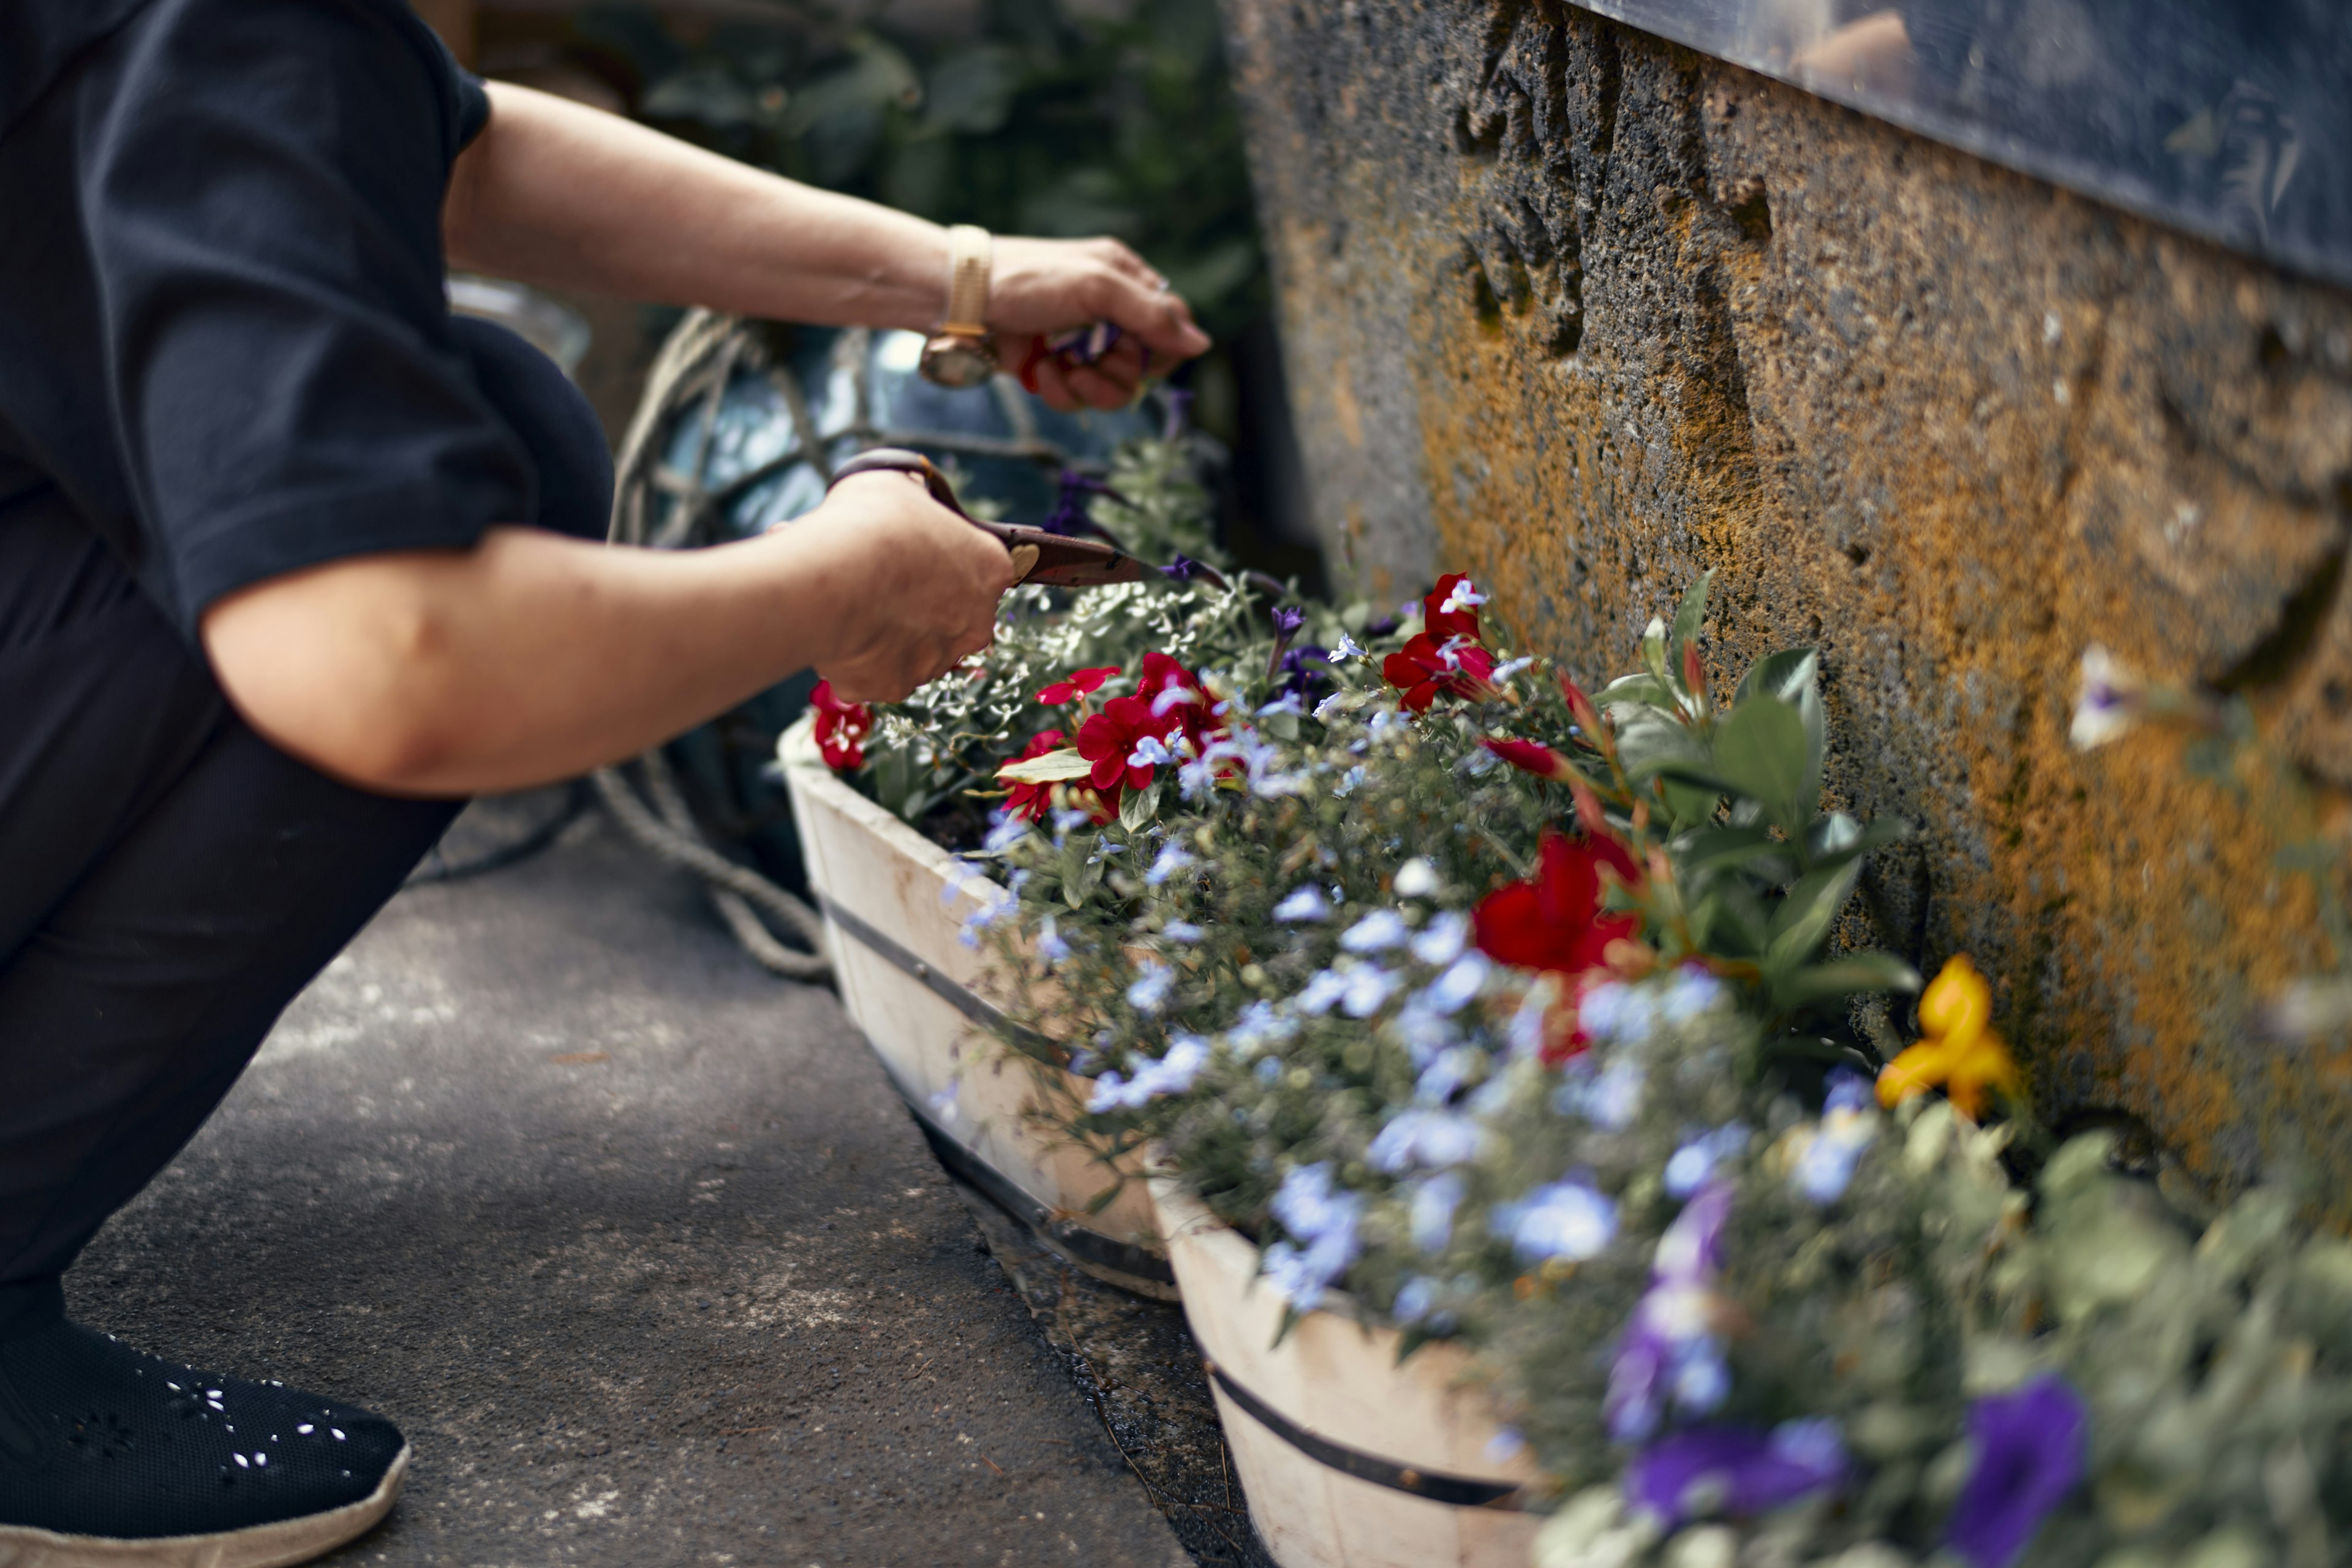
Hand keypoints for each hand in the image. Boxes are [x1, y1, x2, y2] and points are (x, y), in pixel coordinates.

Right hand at [803, 471, 1018, 702]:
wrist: (827, 577)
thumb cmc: (869, 523)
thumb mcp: (901, 487)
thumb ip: (917, 502)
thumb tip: (910, 500)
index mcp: (991, 569)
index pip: (982, 567)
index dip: (946, 559)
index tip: (916, 554)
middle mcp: (975, 623)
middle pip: (953, 615)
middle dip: (922, 604)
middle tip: (881, 582)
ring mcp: (935, 661)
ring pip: (915, 648)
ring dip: (889, 632)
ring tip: (851, 603)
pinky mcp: (891, 686)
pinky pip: (875, 671)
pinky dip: (857, 656)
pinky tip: (837, 628)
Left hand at [985, 236, 1211, 411]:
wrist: (955, 298)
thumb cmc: (1025, 279)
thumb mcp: (1095, 287)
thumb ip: (1151, 315)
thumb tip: (1201, 344)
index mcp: (1123, 279)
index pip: (1170, 325)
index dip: (1161, 350)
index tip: (1138, 354)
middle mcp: (1105, 311)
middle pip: (1143, 365)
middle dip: (1117, 372)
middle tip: (1088, 362)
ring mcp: (1078, 342)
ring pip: (1112, 388)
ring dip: (1088, 387)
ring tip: (1059, 370)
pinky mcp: (1052, 366)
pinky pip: (1076, 397)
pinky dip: (1059, 391)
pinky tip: (1037, 372)